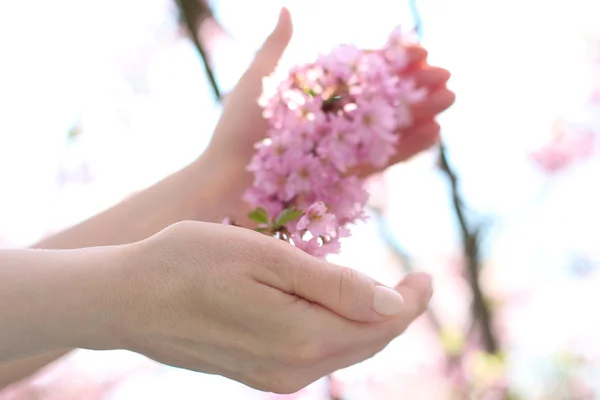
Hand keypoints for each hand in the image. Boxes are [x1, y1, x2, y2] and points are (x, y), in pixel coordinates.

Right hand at [106, 221, 432, 393]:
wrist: (127, 299)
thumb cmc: (191, 262)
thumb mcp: (266, 257)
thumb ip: (334, 286)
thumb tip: (392, 303)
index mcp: (300, 337)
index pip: (381, 325)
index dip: (411, 301)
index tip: (425, 275)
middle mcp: (292, 368)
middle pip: (367, 344)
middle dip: (396, 313)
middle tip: (413, 282)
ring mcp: (273, 376)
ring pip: (344, 352)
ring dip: (369, 324)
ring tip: (381, 292)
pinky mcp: (258, 373)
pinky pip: (317, 356)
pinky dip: (339, 333)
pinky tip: (336, 310)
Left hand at [200, 8, 454, 223]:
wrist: (228, 187)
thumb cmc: (237, 133)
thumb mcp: (257, 83)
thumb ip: (276, 49)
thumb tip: (285, 10)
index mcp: (316, 93)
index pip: (362, 71)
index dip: (391, 62)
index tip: (418, 52)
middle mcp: (333, 120)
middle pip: (382, 99)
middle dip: (414, 87)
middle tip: (445, 77)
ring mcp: (342, 149)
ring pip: (387, 128)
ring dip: (420, 114)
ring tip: (448, 100)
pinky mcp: (346, 178)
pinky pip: (382, 159)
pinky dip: (408, 147)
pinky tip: (434, 133)